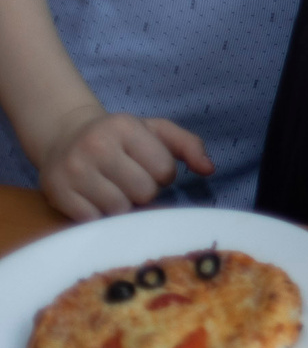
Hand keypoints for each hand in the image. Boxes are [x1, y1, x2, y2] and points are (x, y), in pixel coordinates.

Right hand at [37, 107, 212, 219]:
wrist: (64, 136)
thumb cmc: (120, 137)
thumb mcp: (156, 131)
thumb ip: (188, 145)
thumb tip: (209, 169)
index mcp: (124, 127)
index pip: (164, 170)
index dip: (164, 174)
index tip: (150, 168)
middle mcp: (96, 146)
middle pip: (143, 192)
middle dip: (144, 191)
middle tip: (131, 181)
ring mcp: (73, 170)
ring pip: (119, 209)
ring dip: (124, 206)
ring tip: (115, 189)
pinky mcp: (57, 193)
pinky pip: (93, 220)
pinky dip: (101, 216)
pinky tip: (97, 200)